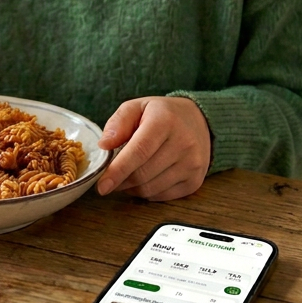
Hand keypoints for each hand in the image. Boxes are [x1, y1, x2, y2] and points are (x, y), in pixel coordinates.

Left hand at [96, 97, 210, 201]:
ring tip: (127, 174)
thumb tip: (104, 145)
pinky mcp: (194, 181)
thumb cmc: (162, 114)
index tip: (102, 185)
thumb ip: (119, 122)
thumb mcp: (138, 106)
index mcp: (165, 121)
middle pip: (142, 174)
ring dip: (131, 187)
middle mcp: (183, 143)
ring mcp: (192, 164)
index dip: (118, 170)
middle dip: (120, 180)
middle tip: (109, 177)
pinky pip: (161, 196)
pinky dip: (146, 191)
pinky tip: (144, 178)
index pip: (139, 151)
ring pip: (150, 188)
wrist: (199, 121)